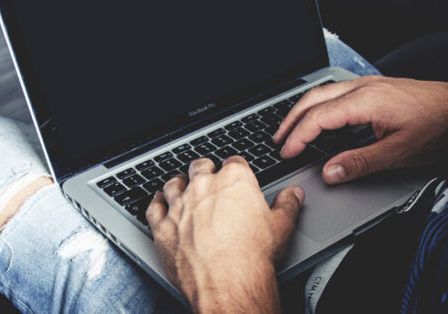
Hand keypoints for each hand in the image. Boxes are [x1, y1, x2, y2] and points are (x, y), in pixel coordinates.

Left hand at [146, 157, 303, 312]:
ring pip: (173, 184)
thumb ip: (287, 205)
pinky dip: (156, 203)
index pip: (233, 163)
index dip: (235, 168)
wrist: (228, 284)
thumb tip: (293, 194)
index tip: (235, 174)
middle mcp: (203, 188)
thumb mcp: (282, 227)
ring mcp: (180, 206)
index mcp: (234, 181)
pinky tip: (159, 203)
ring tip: (181, 187)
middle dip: (205, 171)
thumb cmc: (254, 256)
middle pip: (200, 167)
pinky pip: (154, 208)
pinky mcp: (163, 227)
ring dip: (178, 184)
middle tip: (208, 178)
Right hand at [274, 76, 447, 183]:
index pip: (318, 118)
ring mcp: (372, 85)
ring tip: (293, 129)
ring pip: (325, 92)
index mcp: (365, 101)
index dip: (297, 137)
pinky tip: (325, 119)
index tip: (286, 153)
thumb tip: (330, 172)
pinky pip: (340, 92)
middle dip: (291, 119)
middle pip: (314, 98)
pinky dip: (322, 106)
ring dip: (305, 110)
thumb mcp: (400, 152)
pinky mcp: (380, 88)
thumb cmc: (442, 126)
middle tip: (278, 140)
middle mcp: (364, 87)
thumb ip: (360, 163)